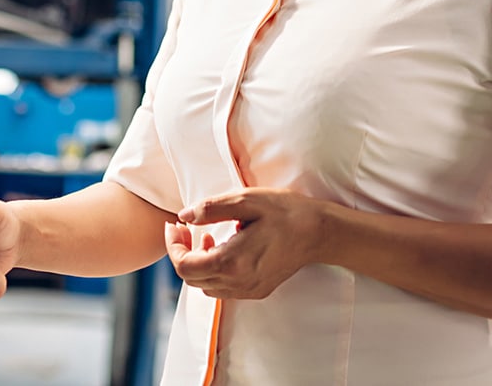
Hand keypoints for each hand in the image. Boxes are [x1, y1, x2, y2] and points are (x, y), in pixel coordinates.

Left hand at [166, 187, 329, 299]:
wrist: (319, 232)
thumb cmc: (284, 212)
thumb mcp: (245, 200)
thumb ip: (210, 209)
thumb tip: (183, 216)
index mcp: (232, 261)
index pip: (184, 265)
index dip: (173, 245)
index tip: (174, 225)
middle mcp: (238, 282)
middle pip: (190, 278)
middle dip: (182, 252)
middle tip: (186, 228)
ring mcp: (248, 290)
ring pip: (205, 286)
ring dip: (197, 263)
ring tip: (207, 236)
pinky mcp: (256, 291)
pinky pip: (222, 288)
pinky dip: (213, 271)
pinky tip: (224, 248)